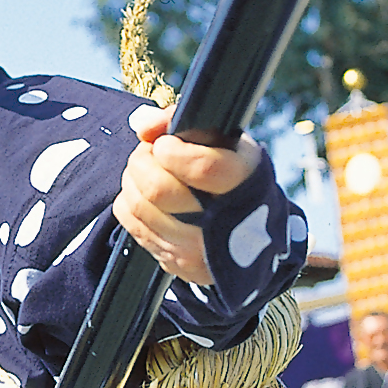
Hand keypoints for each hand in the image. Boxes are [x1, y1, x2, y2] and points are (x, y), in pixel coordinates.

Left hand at [113, 106, 260, 284]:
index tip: (167, 143)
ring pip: (139, 208)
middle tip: (150, 152)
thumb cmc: (237, 177)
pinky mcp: (176, 263)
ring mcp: (198, 250)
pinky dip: (131, 204)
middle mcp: (223, 224)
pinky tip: (146, 196)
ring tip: (146, 170)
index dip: (172, 150)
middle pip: (159, 190)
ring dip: (133, 180)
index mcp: (244, 184)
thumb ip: (186, 123)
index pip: (201, 168)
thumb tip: (142, 124)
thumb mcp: (228, 142)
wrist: (257, 232)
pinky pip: (133, 227)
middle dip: (142, 161)